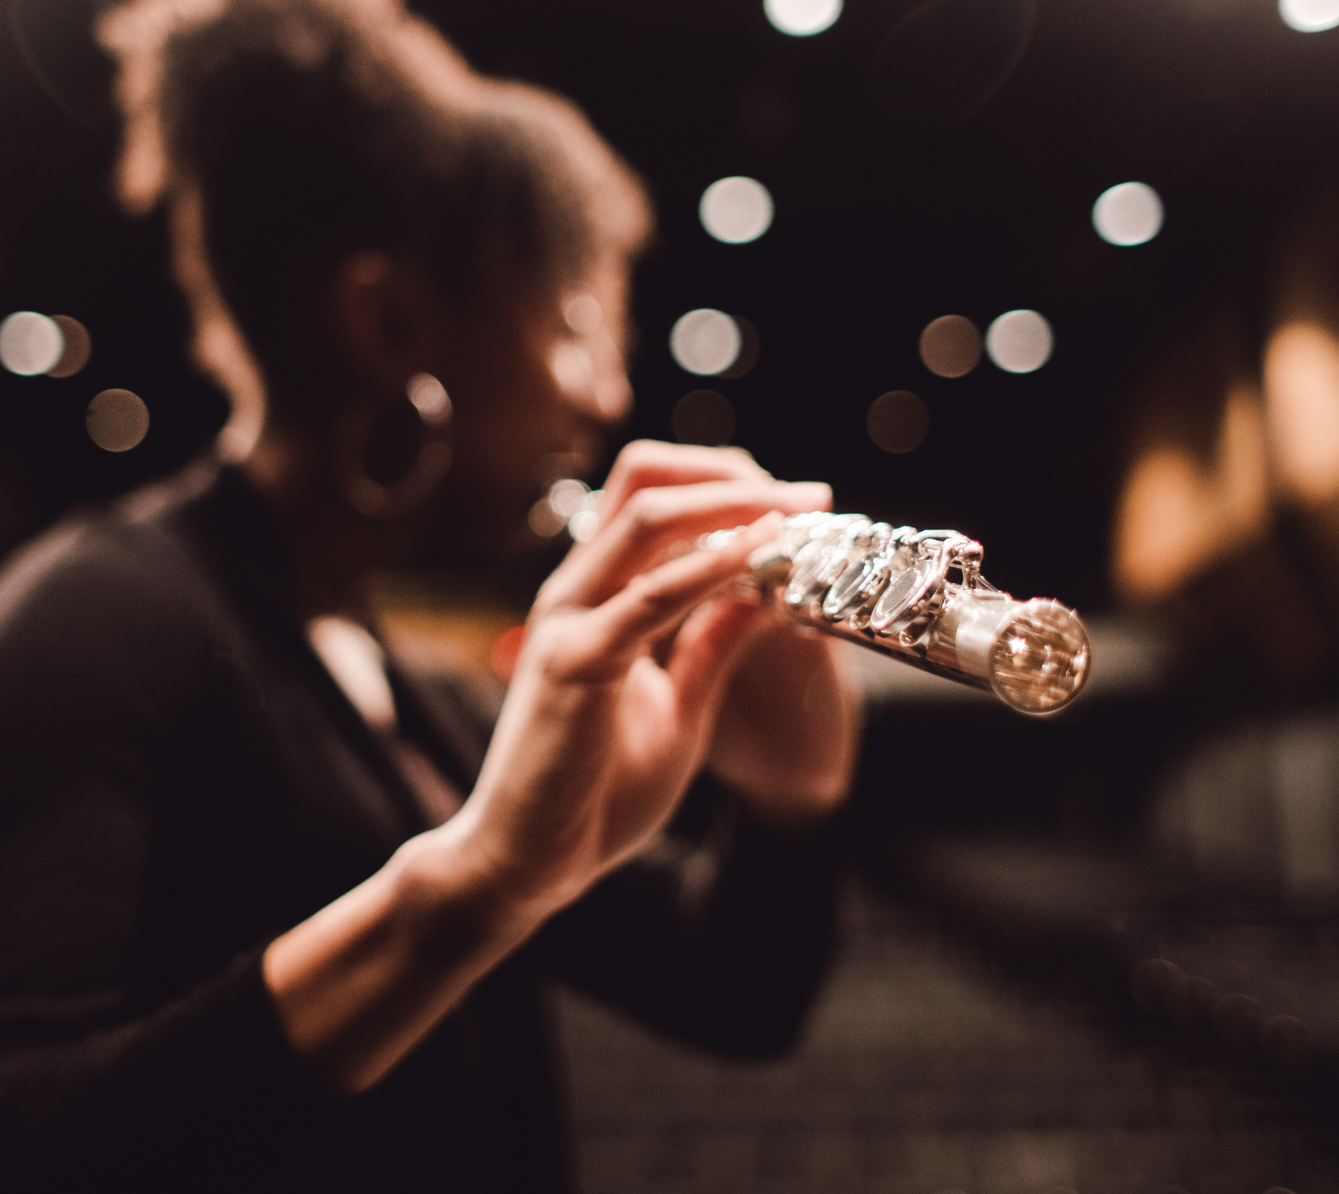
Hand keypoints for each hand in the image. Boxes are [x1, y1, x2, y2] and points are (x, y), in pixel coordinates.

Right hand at [263, 441, 833, 1092]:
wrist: (528, 863)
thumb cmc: (593, 792)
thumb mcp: (676, 708)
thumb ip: (709, 647)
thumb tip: (762, 591)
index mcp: (591, 596)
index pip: (649, 498)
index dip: (723, 484)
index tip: (798, 503)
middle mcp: (572, 592)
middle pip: (644, 481)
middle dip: (733, 474)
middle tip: (810, 494)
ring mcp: (567, 620)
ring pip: (647, 518)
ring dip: (732, 504)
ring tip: (799, 512)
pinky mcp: (573, 663)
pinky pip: (651, 596)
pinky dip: (713, 566)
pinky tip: (761, 558)